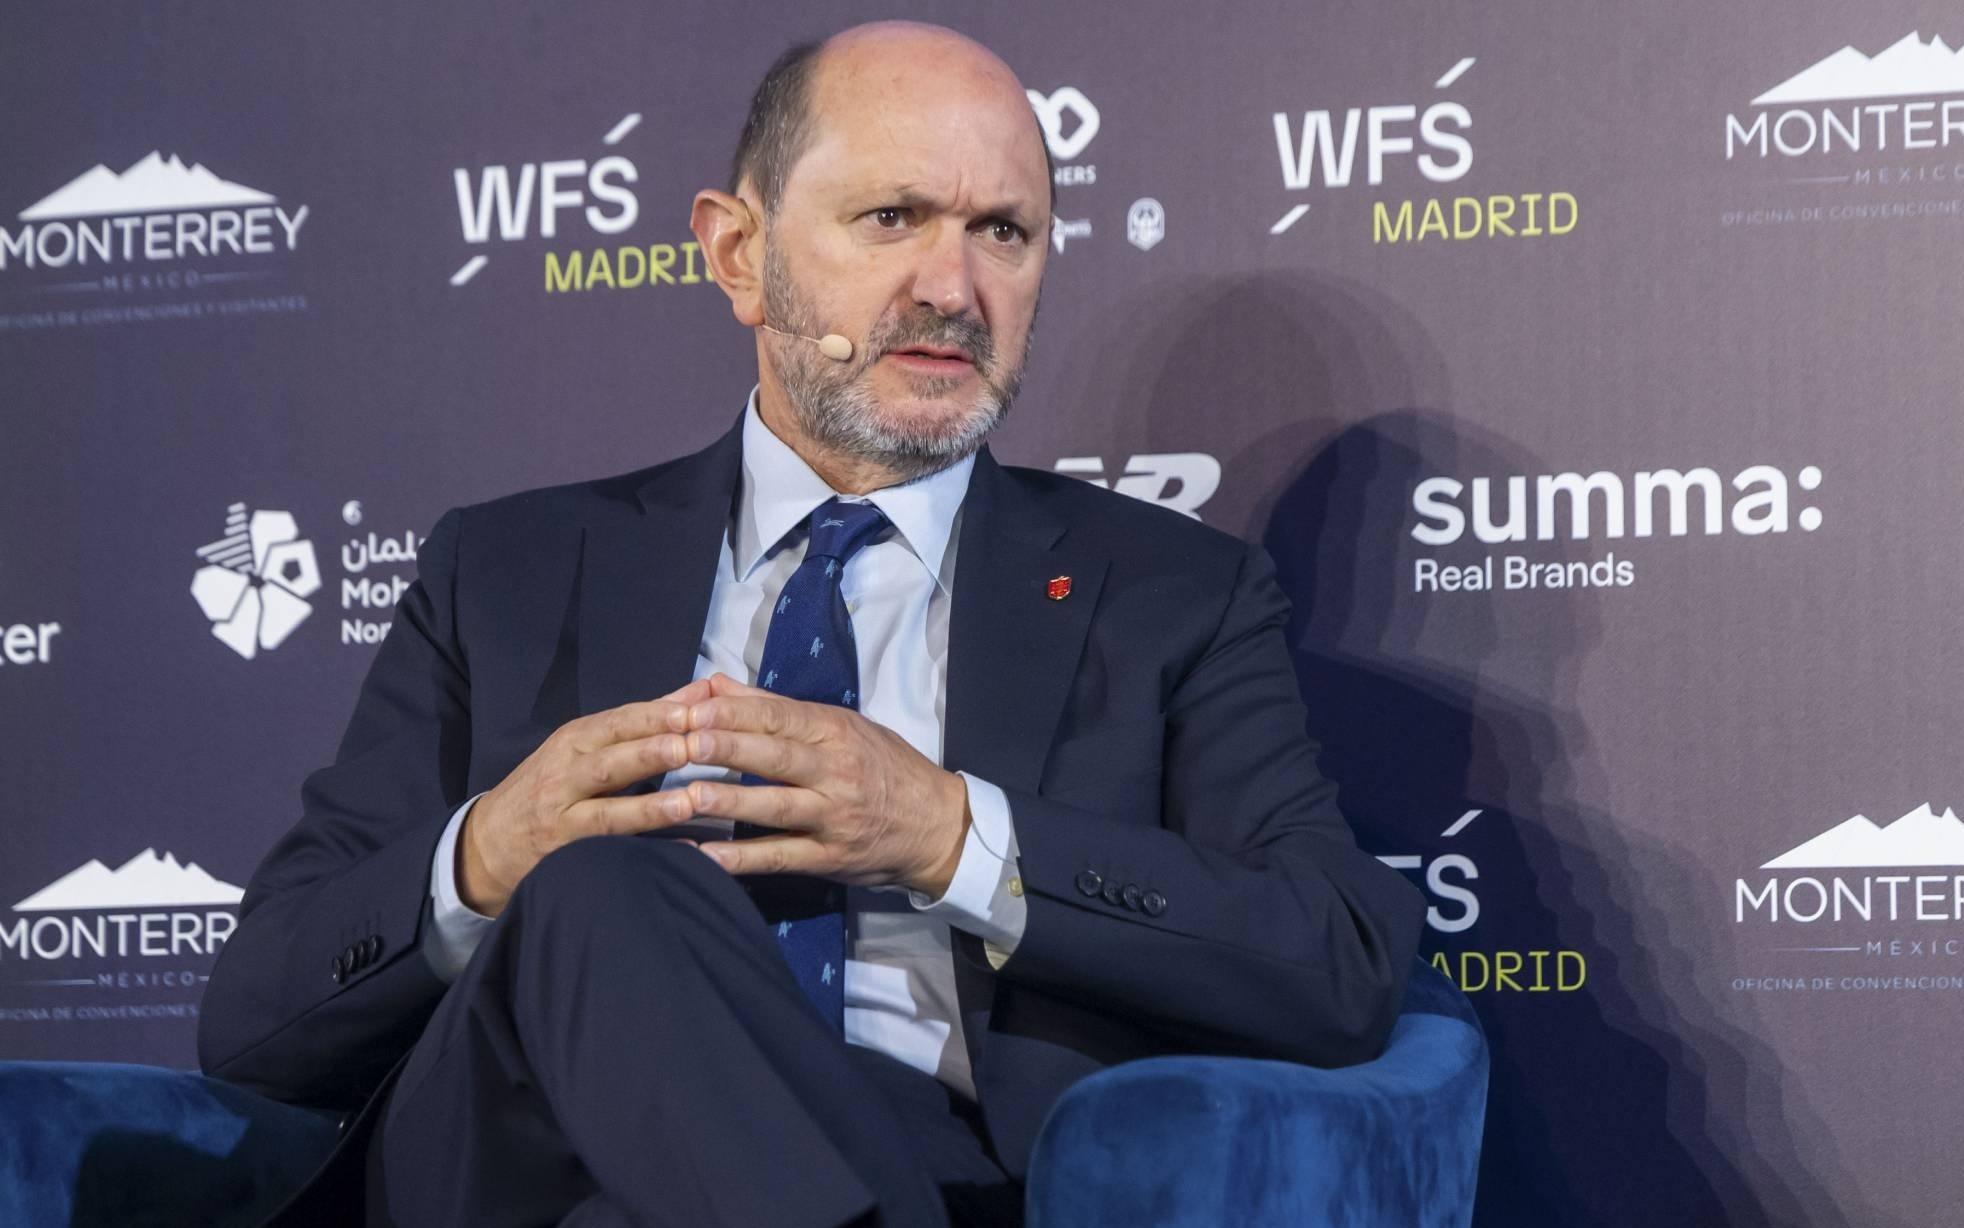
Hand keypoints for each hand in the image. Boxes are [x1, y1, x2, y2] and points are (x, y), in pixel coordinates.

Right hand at [460, 678, 714, 916]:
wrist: (488, 841)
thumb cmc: (549, 785)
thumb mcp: (584, 745)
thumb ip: (645, 720)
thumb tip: (702, 690)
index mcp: (575, 739)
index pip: (618, 721)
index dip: (657, 716)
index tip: (697, 710)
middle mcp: (566, 771)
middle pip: (611, 758)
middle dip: (652, 751)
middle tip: (694, 744)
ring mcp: (562, 813)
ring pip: (607, 806)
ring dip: (650, 804)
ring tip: (689, 800)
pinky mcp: (564, 850)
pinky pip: (607, 848)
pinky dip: (644, 847)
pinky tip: (681, 848)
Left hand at [666, 674, 970, 896]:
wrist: (936, 825)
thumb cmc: (883, 767)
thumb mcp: (842, 725)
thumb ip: (775, 706)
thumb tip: (716, 685)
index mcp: (835, 732)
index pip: (780, 717)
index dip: (734, 714)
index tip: (692, 710)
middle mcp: (835, 772)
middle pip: (774, 757)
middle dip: (726, 749)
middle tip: (681, 744)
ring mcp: (832, 817)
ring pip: (774, 807)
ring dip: (728, 803)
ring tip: (686, 797)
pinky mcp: (829, 858)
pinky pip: (780, 858)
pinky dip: (742, 859)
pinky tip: (706, 856)